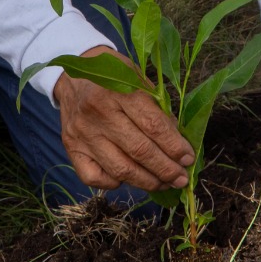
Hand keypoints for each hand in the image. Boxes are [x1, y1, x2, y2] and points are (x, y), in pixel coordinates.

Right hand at [55, 46, 194, 191]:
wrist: (72, 78)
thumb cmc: (113, 78)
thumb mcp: (139, 82)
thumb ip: (158, 110)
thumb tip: (178, 144)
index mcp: (119, 91)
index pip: (153, 126)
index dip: (174, 146)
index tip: (189, 158)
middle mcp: (98, 113)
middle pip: (139, 151)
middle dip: (166, 169)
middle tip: (181, 178)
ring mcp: (82, 134)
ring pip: (120, 169)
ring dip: (148, 182)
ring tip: (164, 183)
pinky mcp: (71, 148)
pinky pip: (94, 178)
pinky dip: (115, 183)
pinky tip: (128, 178)